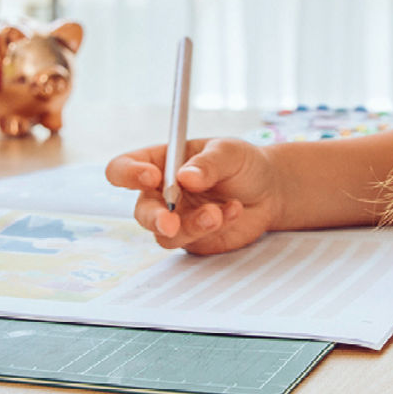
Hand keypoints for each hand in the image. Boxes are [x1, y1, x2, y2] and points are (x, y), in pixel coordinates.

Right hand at [105, 137, 281, 253]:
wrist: (269, 190)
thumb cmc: (242, 164)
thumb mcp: (230, 152)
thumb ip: (208, 163)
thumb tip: (186, 177)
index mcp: (159, 163)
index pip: (123, 168)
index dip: (129, 174)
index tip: (151, 176)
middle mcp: (160, 194)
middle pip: (141, 211)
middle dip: (155, 218)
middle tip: (170, 221)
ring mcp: (175, 219)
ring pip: (165, 234)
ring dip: (191, 226)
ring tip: (217, 212)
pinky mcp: (193, 240)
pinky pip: (193, 241)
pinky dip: (215, 227)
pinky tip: (234, 210)